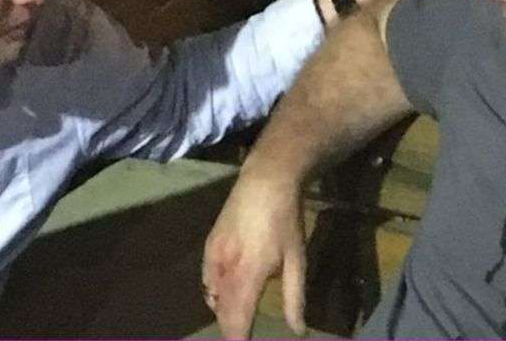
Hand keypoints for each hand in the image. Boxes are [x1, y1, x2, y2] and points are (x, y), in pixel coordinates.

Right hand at [202, 174, 306, 338]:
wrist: (265, 180)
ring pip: (213, 298)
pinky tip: (227, 297)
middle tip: (241, 338)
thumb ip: (295, 297)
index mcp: (247, 274)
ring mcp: (212, 257)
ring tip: (238, 323)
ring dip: (224, 314)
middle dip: (231, 330)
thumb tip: (298, 331)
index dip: (237, 340)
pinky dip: (216, 295)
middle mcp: (224, 269)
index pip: (236, 320)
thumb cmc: (286, 219)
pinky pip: (207, 281)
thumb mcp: (297, 259)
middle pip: (222, 313)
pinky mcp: (208, 246)